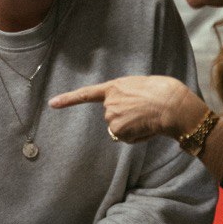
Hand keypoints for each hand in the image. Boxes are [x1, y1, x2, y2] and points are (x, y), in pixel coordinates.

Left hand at [50, 76, 205, 141]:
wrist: (170, 104)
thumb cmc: (162, 92)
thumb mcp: (140, 86)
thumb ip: (126, 95)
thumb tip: (127, 110)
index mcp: (114, 87)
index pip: (86, 94)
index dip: (68, 99)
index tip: (52, 103)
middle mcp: (108, 103)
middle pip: (112, 116)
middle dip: (126, 117)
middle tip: (143, 110)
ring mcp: (111, 117)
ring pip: (119, 128)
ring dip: (132, 127)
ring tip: (146, 117)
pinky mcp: (118, 130)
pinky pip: (126, 137)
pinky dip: (136, 136)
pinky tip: (146, 126)